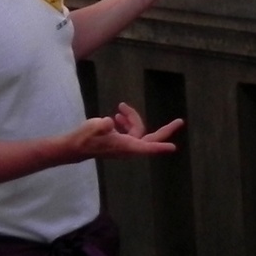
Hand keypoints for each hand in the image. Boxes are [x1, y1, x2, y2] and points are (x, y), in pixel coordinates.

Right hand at [69, 103, 184, 159]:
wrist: (76, 146)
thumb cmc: (84, 138)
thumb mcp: (92, 127)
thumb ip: (102, 126)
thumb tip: (110, 122)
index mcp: (126, 146)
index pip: (147, 147)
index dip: (159, 147)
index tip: (173, 148)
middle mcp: (129, 147)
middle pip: (151, 138)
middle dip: (165, 130)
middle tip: (180, 121)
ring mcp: (125, 145)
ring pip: (138, 130)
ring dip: (133, 118)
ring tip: (120, 107)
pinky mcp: (120, 142)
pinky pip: (131, 131)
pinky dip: (127, 122)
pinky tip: (118, 115)